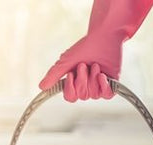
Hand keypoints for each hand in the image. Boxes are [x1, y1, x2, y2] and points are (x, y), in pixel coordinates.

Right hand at [37, 0, 152, 102]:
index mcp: (74, 81)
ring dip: (92, 78)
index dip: (70, 89)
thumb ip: (54, 74)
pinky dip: (103, 85)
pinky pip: (107, 95)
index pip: (70, 97)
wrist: (103, 38)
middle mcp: (86, 85)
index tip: (70, 74)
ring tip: (94, 65)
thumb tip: (41, 87)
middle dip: (82, 80)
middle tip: (83, 65)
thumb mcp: (66, 61)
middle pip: (82, 96)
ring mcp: (98, 85)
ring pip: (94, 95)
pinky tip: (102, 74)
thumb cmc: (85, 48)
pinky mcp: (111, 84)